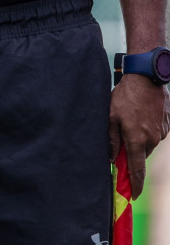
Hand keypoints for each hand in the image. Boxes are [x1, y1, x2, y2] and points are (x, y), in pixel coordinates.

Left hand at [110, 74, 169, 197]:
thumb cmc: (124, 97)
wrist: (146, 79)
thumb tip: (110, 158)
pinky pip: (154, 135)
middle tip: (120, 145)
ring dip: (138, 141)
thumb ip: (111, 139)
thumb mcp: (110, 117)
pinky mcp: (166, 126)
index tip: (133, 196)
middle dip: (131, 155)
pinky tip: (138, 117)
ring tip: (129, 123)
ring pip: (147, 145)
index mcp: (136, 140)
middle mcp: (152, 140)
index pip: (136, 170)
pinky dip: (146, 131)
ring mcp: (161, 133)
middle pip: (140, 156)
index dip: (135, 185)